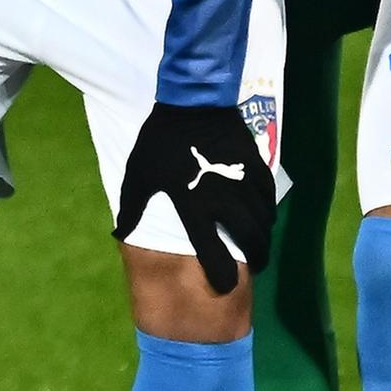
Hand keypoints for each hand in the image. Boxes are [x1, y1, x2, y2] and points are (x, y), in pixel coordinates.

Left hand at [114, 99, 273, 295]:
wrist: (191, 104)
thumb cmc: (160, 143)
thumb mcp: (138, 178)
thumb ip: (132, 209)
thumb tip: (119, 235)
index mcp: (194, 207)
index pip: (213, 252)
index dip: (222, 275)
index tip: (226, 286)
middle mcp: (224, 200)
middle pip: (250, 240)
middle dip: (255, 259)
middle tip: (252, 266)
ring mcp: (243, 183)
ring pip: (264, 221)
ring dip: (263, 236)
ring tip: (258, 244)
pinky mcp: (256, 167)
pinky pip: (270, 198)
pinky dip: (269, 211)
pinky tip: (264, 216)